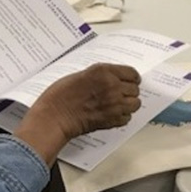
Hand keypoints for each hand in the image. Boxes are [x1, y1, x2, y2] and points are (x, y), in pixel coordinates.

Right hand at [14, 64, 140, 164]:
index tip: (131, 80)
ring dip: (128, 105)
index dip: (131, 78)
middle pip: (135, 89)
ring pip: (135, 104)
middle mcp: (112, 86)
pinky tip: (112, 114)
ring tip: (118, 105)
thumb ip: (100, 76)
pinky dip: (122, 117)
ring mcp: (114, 104)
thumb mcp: (80, 75)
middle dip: (129, 92)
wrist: (55, 116)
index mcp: (103, 71)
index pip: (132, 73)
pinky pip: (127, 118)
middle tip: (120, 94)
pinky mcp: (112, 120)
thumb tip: (112, 79)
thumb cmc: (60, 96)